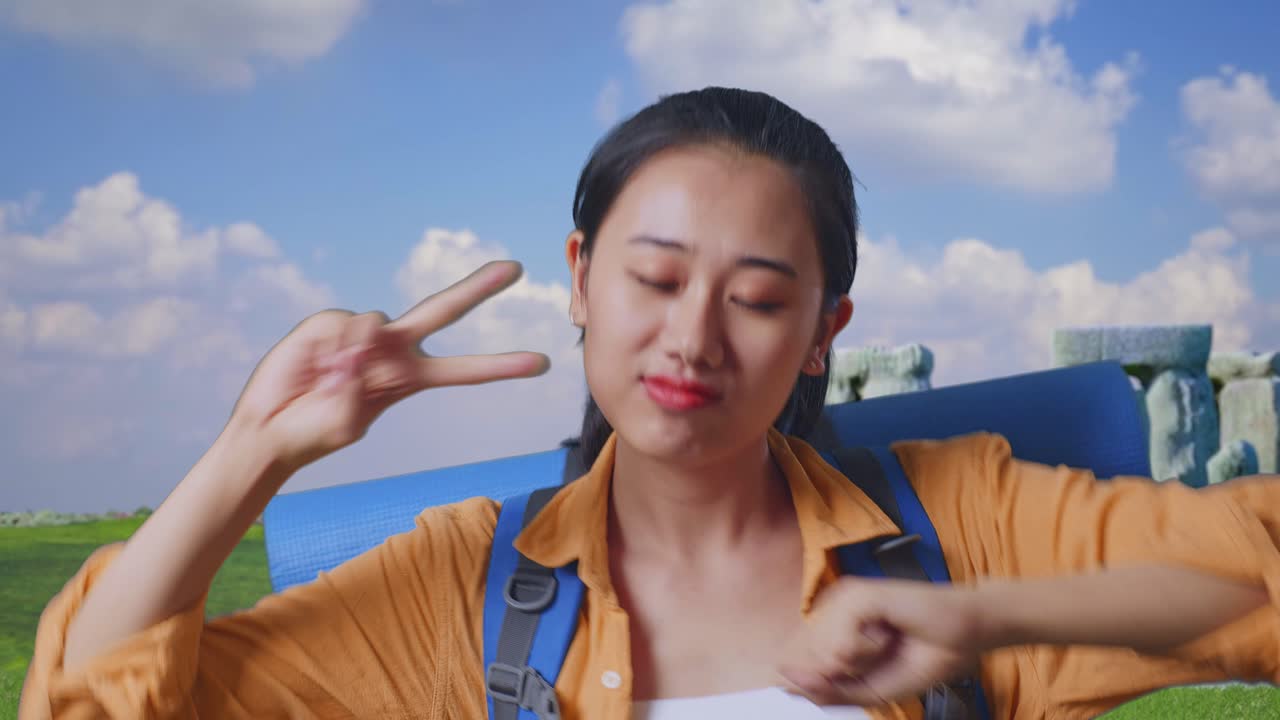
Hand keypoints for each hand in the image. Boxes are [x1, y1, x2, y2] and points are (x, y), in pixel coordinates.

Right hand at [230, 260, 549, 471]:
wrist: (270, 430)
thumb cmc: (317, 432)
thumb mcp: (351, 420)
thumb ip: (362, 382)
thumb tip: (364, 335)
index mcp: (411, 379)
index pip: (464, 372)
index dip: (501, 366)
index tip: (542, 363)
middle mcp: (394, 350)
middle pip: (443, 311)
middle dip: (478, 288)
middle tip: (516, 268)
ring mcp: (362, 334)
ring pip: (380, 324)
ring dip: (358, 358)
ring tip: (329, 384)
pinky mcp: (328, 323)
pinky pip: (345, 326)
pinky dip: (334, 349)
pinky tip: (315, 367)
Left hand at [777, 576, 987, 706]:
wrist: (964, 640)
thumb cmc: (920, 658)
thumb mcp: (868, 689)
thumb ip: (827, 689)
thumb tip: (786, 679)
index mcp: (830, 627)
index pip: (800, 665)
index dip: (824, 684)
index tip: (860, 671)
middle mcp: (830, 609)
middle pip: (811, 666)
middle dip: (848, 674)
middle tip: (880, 655)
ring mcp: (841, 599)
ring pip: (825, 656)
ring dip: (861, 662)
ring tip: (886, 642)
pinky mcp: (857, 595)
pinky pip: (841, 646)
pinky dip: (869, 651)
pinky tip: (888, 632)